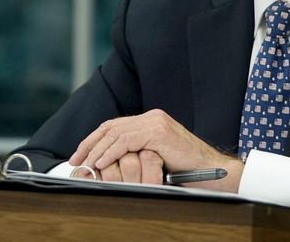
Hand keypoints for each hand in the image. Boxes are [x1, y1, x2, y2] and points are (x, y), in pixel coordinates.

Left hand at [69, 109, 243, 191]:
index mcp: (152, 121)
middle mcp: (153, 117)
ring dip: (97, 148)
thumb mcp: (156, 159)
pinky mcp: (159, 132)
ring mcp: (156, 122)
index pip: (115, 126)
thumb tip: (109, 163)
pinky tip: (101, 162)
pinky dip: (111, 151)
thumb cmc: (186, 171)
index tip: (81, 154)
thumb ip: (138, 154)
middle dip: (90, 143)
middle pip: (112, 126)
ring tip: (85, 163)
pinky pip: (127, 140)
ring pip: (116, 132)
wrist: (213, 171)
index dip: (95, 139)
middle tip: (76, 159)